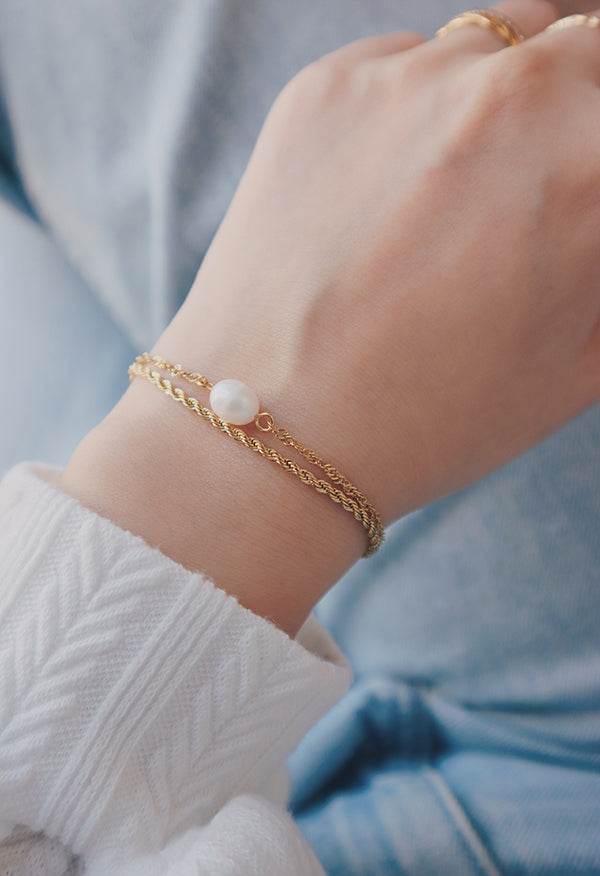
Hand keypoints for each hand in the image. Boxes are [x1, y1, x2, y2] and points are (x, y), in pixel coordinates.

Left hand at [63, 0, 599, 632]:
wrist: (271, 428)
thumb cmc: (433, 418)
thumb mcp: (580, 362)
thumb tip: (594, 201)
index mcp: (595, 169)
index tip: (580, 192)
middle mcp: (514, 97)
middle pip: (586, 50)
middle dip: (580, 108)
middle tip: (542, 179)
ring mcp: (413, 79)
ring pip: (502, 45)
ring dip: (507, 97)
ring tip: (465, 189)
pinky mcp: (328, 86)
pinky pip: (408, 65)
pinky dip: (418, 110)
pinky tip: (391, 191)